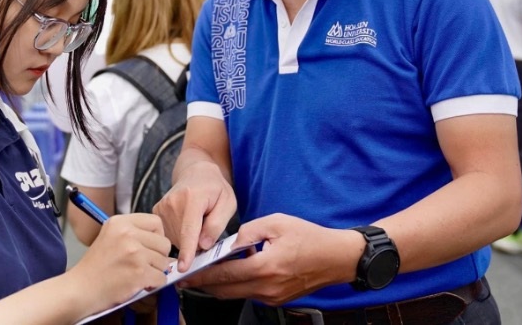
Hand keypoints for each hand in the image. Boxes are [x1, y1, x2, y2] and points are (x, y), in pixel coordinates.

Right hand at [69, 213, 171, 315]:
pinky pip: (161, 278)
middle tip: (144, 264)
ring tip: (138, 274)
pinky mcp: (139, 273)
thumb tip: (164, 242)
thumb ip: (134, 233)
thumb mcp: (110, 237)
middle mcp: (128, 234)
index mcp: (120, 222)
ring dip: (155, 271)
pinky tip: (140, 283)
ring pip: (164, 262)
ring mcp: (134, 253)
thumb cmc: (95, 266)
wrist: (81, 288)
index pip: (156, 222)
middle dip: (158, 256)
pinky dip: (154, 284)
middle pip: (164, 243)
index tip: (150, 246)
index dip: (157, 235)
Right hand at [153, 162, 236, 271]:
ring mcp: (161, 207)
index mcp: (192, 198)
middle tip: (205, 226)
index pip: (189, 229)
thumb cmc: (215, 189)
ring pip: (174, 239)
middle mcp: (172, 202)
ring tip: (195, 221)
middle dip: (196, 243)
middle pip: (183, 238)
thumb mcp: (227, 203)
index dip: (187, 250)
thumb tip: (203, 246)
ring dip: (187, 239)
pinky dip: (178, 235)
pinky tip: (185, 223)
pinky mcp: (155, 212)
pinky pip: (167, 235)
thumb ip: (217, 224)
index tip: (183, 268)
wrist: (195, 172)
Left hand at [176, 213, 360, 305]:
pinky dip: (237, 284)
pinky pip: (250, 293)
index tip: (184, 274)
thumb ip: (248, 232)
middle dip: (204, 284)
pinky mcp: (277, 299)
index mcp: (265, 267)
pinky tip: (235, 270)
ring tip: (206, 272)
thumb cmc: (310, 237)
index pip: (224, 275)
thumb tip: (228, 242)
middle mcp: (267, 287)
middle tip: (186, 276)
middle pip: (225, 291)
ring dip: (220, 285)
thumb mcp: (276, 223)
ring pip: (236, 294)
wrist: (337, 258)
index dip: (201, 275)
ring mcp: (272, 297)